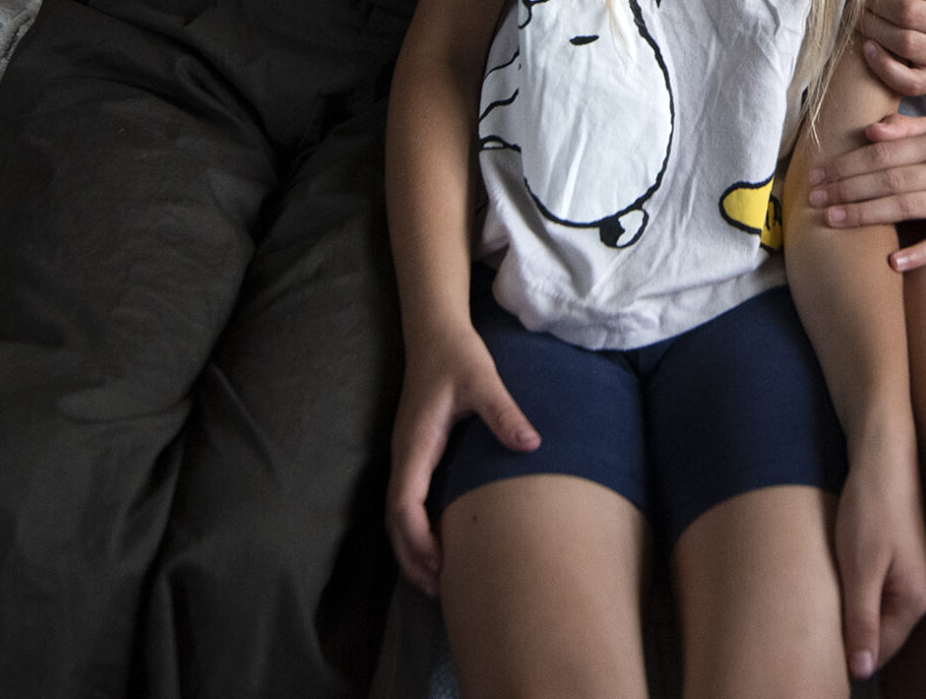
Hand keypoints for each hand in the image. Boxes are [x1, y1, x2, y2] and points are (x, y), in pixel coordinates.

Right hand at [386, 326, 540, 596]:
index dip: (417, 539)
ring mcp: (407, 457)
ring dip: (412, 550)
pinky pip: (409, 503)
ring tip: (438, 583)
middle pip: (394, 521)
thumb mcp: (483, 380)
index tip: (439, 565)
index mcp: (415, 443)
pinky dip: (417, 532)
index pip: (404, 503)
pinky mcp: (416, 455)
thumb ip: (504, 412)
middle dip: (412, 558)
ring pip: (398, 516)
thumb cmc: (458, 356)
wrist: (436, 333)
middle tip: (440, 592)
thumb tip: (531, 444)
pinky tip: (440, 547)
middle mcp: (404, 456)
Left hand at [806, 115, 925, 270]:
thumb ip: (902, 128)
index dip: (847, 164)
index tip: (818, 175)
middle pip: (889, 180)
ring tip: (833, 220)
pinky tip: (891, 262)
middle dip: (848, 189)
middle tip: (814, 199)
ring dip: (867, 214)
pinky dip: (918, 253)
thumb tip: (868, 131)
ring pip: (907, 207)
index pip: (883, 153)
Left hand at [833, 446, 925, 679]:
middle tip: (816, 619)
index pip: (880, 651)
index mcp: (916, 601)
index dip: (848, 653)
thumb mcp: (860, 569)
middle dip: (849, 632)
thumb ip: (862, 622)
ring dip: (850, 610)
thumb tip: (862, 671)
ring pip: (875, 613)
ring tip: (826, 595)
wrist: (882, 457)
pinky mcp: (900, 562)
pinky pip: (876, 593)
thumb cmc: (872, 508)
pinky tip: (837, 579)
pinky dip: (855, 592)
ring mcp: (911, 578)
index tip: (818, 645)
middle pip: (879, 634)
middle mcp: (920, 594)